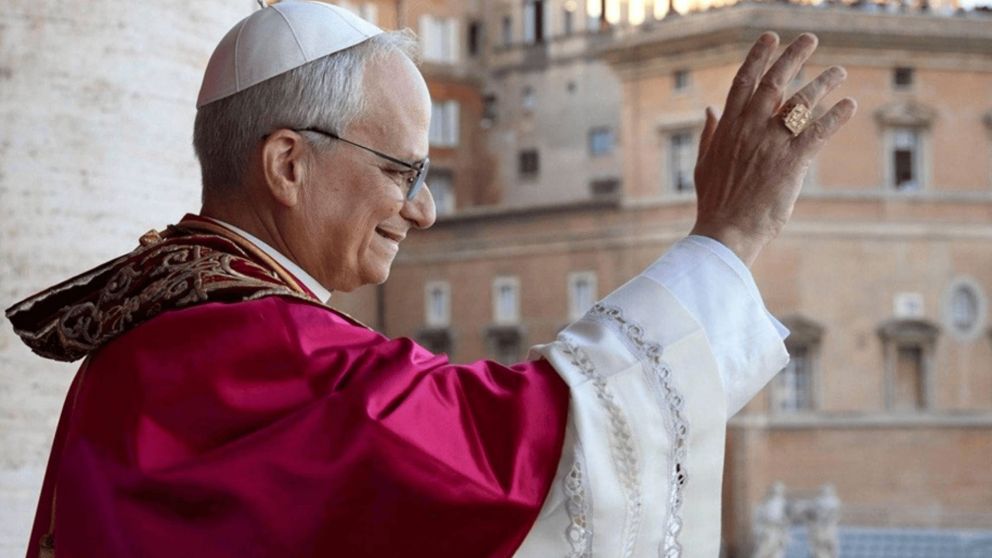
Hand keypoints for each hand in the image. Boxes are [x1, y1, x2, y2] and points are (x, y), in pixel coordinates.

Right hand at [690, 32, 856, 265]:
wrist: (726, 231)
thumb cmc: (714, 202)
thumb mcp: (704, 163)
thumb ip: (709, 133)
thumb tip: (709, 109)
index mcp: (728, 127)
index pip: (744, 81)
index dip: (758, 56)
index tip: (771, 38)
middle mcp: (750, 128)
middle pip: (775, 82)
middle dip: (793, 56)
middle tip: (809, 38)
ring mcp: (772, 143)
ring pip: (801, 102)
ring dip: (823, 82)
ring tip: (839, 71)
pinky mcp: (793, 162)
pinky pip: (819, 131)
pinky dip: (836, 116)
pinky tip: (849, 104)